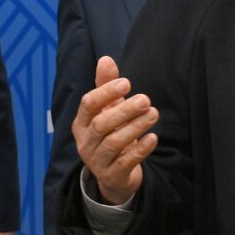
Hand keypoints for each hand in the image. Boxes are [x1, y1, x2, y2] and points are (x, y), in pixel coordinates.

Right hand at [74, 56, 158, 204]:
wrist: (114, 175)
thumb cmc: (111, 134)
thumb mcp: (108, 110)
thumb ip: (106, 86)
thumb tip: (106, 59)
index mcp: (81, 123)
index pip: (88, 105)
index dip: (106, 92)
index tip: (127, 82)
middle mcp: (85, 142)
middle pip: (101, 124)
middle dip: (124, 110)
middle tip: (145, 99)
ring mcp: (97, 161)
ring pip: (114, 143)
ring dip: (135, 127)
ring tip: (153, 114)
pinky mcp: (112, 176)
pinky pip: (125, 162)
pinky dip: (140, 150)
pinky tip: (153, 137)